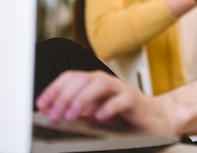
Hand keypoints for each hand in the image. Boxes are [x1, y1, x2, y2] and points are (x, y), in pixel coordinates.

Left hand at [35, 70, 174, 134]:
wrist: (154, 119)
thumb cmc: (123, 116)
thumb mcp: (94, 114)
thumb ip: (77, 111)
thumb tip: (52, 112)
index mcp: (93, 83)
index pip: (70, 78)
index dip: (54, 89)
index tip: (41, 104)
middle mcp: (105, 82)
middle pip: (82, 79)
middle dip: (64, 97)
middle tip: (54, 115)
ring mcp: (120, 89)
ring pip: (99, 84)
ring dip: (82, 99)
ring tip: (72, 115)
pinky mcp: (134, 100)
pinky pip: (121, 99)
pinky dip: (108, 107)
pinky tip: (99, 117)